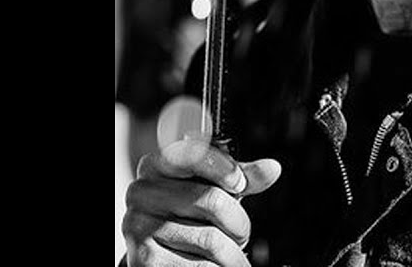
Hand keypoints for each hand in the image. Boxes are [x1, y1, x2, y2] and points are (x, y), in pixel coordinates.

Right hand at [123, 138, 281, 265]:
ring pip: (210, 239)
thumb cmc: (188, 214)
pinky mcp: (144, 259)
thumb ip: (239, 177)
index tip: (240, 183)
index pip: (191, 156)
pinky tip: (216, 266)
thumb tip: (272, 168)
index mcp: (156, 166)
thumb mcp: (211, 189)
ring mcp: (138, 226)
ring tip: (232, 254)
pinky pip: (200, 266)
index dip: (223, 169)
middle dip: (239, 222)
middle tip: (242, 233)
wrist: (159, 254)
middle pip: (211, 200)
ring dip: (233, 252)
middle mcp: (141, 192)